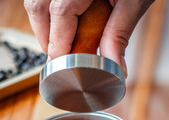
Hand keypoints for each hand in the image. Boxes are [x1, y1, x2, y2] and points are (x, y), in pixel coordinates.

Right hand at [24, 0, 152, 70]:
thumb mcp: (133, 2)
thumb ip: (119, 33)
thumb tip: (114, 65)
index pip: (61, 11)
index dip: (58, 41)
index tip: (62, 62)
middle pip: (38, 6)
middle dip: (46, 36)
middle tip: (60, 55)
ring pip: (35, 1)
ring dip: (44, 25)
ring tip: (61, 41)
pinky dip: (47, 14)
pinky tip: (61, 25)